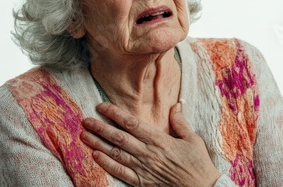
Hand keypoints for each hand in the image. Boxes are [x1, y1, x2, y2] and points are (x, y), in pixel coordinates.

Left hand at [80, 102, 220, 185]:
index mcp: (159, 139)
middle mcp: (148, 153)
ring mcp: (143, 168)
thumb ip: (180, 122)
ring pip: (116, 154)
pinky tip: (96, 156)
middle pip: (119, 137)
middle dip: (100, 127)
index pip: (132, 123)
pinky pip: (120, 172)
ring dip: (98, 144)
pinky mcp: (142, 182)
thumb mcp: (193, 139)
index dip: (115, 113)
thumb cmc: (198, 164)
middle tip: (85, 120)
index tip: (102, 106)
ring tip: (84, 135)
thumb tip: (176, 105)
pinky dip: (106, 164)